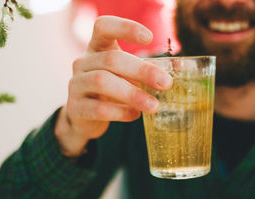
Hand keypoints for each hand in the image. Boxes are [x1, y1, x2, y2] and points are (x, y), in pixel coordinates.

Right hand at [55, 16, 172, 156]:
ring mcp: (76, 85)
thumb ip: (145, 71)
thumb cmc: (111, 90)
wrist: (85, 117)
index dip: (126, 28)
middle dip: (142, 71)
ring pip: (102, 82)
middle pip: (112, 59)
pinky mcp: (76, 108)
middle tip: (166, 84)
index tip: (150, 38)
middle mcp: (83, 62)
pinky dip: (120, 112)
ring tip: (154, 106)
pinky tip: (135, 115)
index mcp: (96, 48)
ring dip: (132, 94)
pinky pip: (98, 108)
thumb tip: (178, 70)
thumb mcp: (126, 75)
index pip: (103, 26)